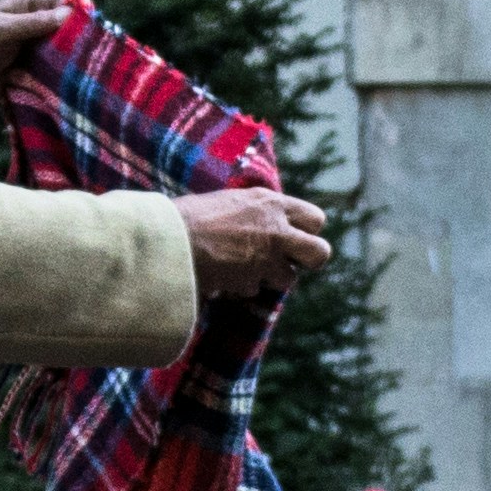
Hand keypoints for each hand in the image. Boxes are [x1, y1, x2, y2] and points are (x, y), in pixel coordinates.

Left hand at [0, 0, 84, 123]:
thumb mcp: (2, 30)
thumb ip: (33, 22)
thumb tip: (68, 15)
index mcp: (32, 2)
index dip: (82, 11)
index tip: (88, 30)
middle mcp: (41, 20)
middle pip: (75, 24)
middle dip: (83, 37)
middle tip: (87, 55)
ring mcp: (42, 44)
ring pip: (71, 48)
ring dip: (76, 58)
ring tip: (82, 70)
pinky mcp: (40, 66)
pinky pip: (61, 68)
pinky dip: (66, 74)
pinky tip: (73, 82)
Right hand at [180, 185, 333, 298]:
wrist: (169, 238)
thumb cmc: (189, 216)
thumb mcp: (229, 201)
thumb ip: (254, 211)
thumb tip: (260, 222)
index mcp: (271, 203)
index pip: (316, 219)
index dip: (306, 231)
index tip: (291, 236)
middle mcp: (277, 229)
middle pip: (320, 253)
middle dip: (307, 261)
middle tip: (287, 261)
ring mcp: (266, 257)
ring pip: (289, 278)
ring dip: (270, 278)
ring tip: (244, 268)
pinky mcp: (252, 280)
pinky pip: (256, 290)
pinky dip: (242, 288)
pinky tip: (224, 276)